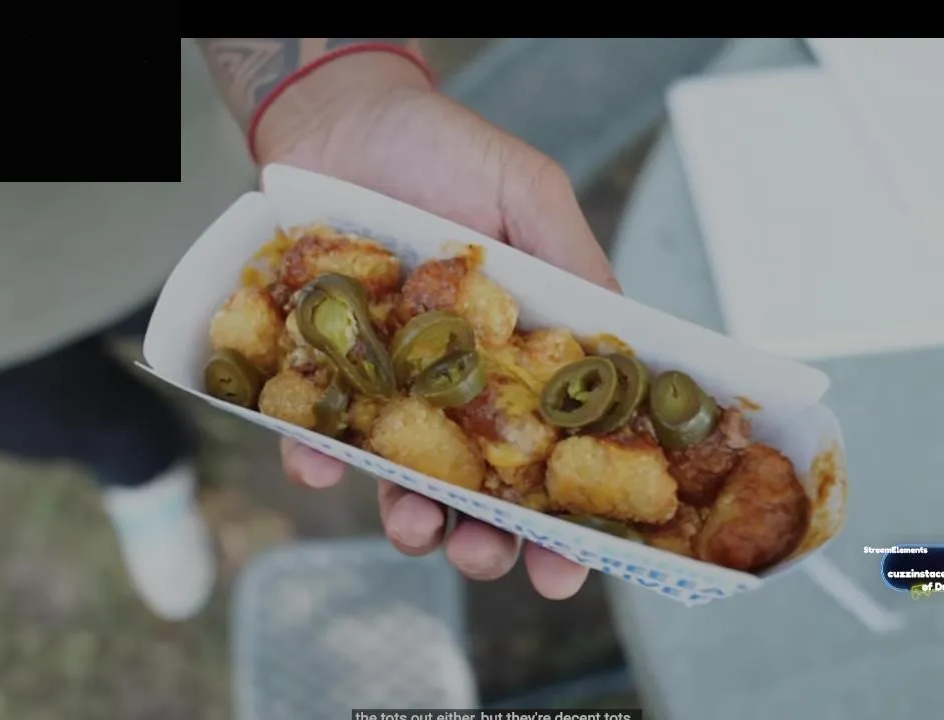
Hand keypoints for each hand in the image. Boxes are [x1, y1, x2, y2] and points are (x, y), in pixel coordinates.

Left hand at [256, 51, 620, 599]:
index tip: (578, 563)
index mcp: (523, 356)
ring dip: (413, 519)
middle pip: (484, 488)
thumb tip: (626, 341)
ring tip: (414, 528)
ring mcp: (394, 385)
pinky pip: (318, 430)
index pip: (557, 450)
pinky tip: (320, 464)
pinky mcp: (326, 371)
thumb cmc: (444, 151)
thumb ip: (574, 265)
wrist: (343, 119)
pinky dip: (318, 455)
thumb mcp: (529, 195)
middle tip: (492, 557)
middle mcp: (462, 384)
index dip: (570, 515)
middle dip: (492, 541)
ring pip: (406, 478)